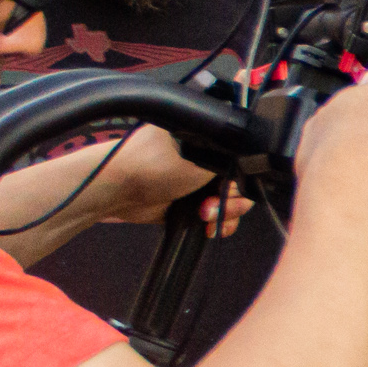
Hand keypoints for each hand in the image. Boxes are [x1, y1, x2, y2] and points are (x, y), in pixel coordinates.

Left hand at [96, 125, 246, 235]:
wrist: (119, 189)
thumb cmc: (153, 164)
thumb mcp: (201, 153)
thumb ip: (230, 159)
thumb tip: (248, 170)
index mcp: (208, 140)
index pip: (243, 160)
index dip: (242, 178)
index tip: (230, 187)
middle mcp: (205, 160)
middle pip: (240, 185)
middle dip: (233, 200)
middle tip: (214, 202)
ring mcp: (197, 184)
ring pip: (231, 204)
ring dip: (224, 214)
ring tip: (205, 216)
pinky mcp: (190, 205)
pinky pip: (217, 218)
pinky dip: (218, 224)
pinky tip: (209, 227)